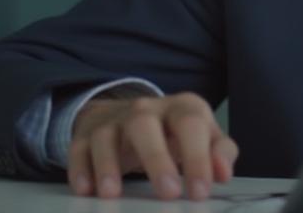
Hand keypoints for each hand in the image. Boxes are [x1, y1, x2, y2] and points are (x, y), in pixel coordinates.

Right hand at [68, 91, 238, 200]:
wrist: (132, 116)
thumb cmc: (175, 133)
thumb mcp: (203, 137)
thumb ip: (219, 152)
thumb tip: (223, 173)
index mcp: (182, 107)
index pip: (191, 125)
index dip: (198, 157)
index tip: (200, 192)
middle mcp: (146, 109)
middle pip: (146, 125)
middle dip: (157, 159)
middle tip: (168, 194)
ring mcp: (114, 121)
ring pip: (107, 135)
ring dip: (108, 164)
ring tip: (112, 195)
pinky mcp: (88, 134)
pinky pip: (79, 148)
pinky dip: (81, 168)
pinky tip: (85, 190)